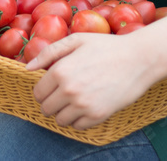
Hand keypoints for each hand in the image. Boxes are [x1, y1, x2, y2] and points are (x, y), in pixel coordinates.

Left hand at [26, 15, 166, 129]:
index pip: (38, 92)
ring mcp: (83, 105)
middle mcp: (69, 90)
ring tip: (76, 100)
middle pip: (46, 108)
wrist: (138, 59)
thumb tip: (28, 68)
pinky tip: (88, 106)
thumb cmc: (107, 46)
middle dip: (52, 102)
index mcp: (60, 70)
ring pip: (60, 120)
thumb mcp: (77, 40)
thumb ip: (49, 52)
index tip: (54, 86)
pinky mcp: (97, 115)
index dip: (44, 89)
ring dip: (64, 113)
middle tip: (65, 94)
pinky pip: (77, 127)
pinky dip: (80, 119)